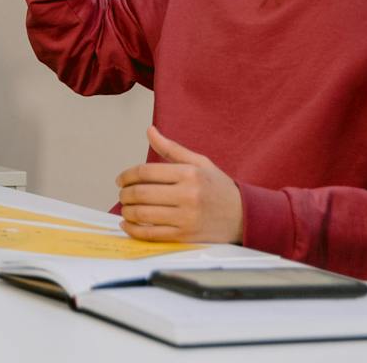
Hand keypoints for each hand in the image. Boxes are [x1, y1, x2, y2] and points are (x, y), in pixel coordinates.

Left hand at [115, 126, 243, 243]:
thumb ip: (171, 148)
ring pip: (143, 214)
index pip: (145, 172)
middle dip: (124, 194)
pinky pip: (152, 234)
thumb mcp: (199, 162)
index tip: (121, 180)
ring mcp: (187, 218)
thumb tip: (150, 131)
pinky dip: (134, 230)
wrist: (245, 216)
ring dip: (127, 211)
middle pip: (141, 193)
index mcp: (189, 174)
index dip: (127, 175)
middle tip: (122, 194)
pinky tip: (128, 224)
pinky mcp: (186, 236)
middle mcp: (188, 195)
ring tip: (125, 208)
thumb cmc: (219, 188)